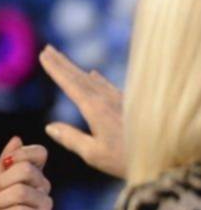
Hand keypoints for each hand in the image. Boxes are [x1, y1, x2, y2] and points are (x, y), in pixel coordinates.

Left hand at [0, 136, 52, 209]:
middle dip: (1, 183)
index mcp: (31, 174)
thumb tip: (16, 139)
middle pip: (25, 170)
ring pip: (20, 191)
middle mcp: (42, 186)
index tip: (6, 164)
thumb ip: (1, 164)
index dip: (22, 154)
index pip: (39, 153)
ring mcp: (45, 203)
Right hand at [39, 44, 125, 178]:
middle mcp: (107, 99)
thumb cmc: (127, 159)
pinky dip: (96, 78)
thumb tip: (49, 127)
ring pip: (93, 79)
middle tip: (48, 49)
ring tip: (64, 61)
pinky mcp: (130, 104)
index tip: (43, 55)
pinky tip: (94, 75)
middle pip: (80, 76)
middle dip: (62, 63)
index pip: (70, 84)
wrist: (167, 155)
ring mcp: (120, 100)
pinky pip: (107, 85)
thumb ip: (70, 138)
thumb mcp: (94, 154)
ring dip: (76, 69)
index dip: (55, 69)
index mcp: (95, 109)